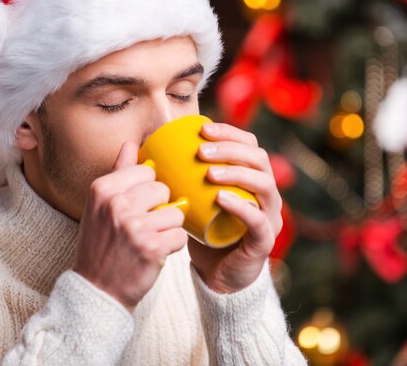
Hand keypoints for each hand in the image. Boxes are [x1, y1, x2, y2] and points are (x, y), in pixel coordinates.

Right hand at [73, 141, 187, 311]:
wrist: (97, 290)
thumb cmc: (102, 243)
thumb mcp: (101, 205)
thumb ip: (120, 172)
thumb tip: (131, 143)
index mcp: (102, 189)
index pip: (146, 171)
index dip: (147, 190)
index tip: (134, 207)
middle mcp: (116, 204)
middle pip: (163, 190)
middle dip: (160, 209)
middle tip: (142, 227)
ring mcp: (134, 227)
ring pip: (175, 214)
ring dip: (167, 229)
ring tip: (148, 240)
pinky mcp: (152, 247)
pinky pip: (180, 236)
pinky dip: (172, 246)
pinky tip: (154, 253)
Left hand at [188, 123, 282, 293]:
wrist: (215, 276)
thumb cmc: (203, 233)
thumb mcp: (189, 199)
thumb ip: (173, 174)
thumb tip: (137, 147)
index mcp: (251, 178)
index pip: (250, 145)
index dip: (230, 132)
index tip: (202, 129)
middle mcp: (265, 194)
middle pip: (259, 159)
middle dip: (231, 150)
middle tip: (202, 152)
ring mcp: (269, 217)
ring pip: (264, 185)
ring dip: (237, 174)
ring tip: (209, 173)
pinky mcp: (264, 240)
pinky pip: (258, 220)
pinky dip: (241, 206)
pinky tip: (221, 198)